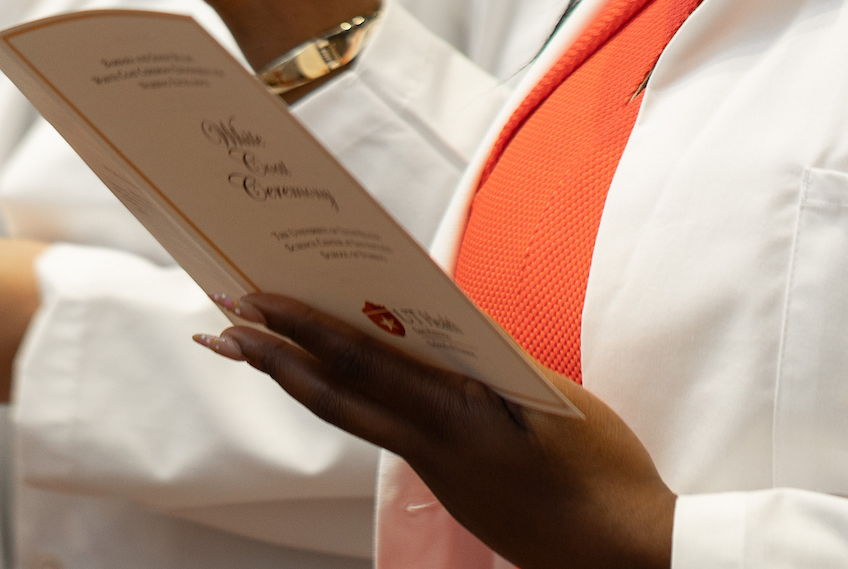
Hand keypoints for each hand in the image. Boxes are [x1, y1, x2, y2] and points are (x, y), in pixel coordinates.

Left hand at [200, 294, 674, 568]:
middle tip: (225, 326)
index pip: (364, 366)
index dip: (306, 332)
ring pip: (356, 416)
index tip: (260, 303)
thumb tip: (443, 322)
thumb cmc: (603, 471)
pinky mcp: (452, 487)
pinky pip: (389, 431)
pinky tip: (344, 381)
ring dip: (304, 380)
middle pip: (337, 398)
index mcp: (457, 419)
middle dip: (276, 359)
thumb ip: (493, 359)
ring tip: (261, 351)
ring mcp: (438, 474)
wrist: (623, 553)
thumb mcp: (552, 399)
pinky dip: (353, 399)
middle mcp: (434, 449)